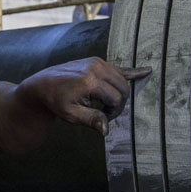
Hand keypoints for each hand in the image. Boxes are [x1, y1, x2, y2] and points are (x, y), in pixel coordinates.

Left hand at [17, 57, 150, 135]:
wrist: (43, 85)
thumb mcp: (71, 115)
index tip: (103, 118)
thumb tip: (106, 129)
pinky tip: (147, 70)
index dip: (113, 112)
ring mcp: (97, 62)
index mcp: (90, 81)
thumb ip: (91, 120)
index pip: (116, 99)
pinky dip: (133, 71)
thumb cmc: (56, 101)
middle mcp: (96, 68)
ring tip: (104, 103)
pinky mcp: (97, 61)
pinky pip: (119, 68)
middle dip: (119, 103)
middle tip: (104, 112)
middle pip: (123, 88)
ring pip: (122, 80)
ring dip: (119, 93)